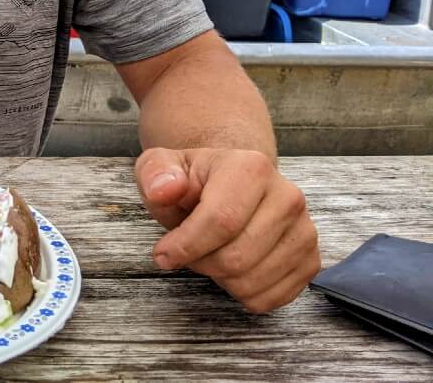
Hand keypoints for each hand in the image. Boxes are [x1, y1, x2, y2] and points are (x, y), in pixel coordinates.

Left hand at [134, 147, 320, 312]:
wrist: (230, 186)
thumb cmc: (193, 181)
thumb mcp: (162, 167)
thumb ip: (156, 174)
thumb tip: (165, 189)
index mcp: (252, 168)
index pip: (221, 220)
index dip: (186, 245)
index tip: (162, 255)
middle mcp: (287, 197)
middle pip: (237, 257)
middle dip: (201, 263)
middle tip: (187, 253)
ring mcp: (304, 231)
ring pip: (252, 281)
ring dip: (220, 279)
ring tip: (211, 255)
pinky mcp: (310, 261)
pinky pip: (271, 298)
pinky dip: (242, 293)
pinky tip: (232, 269)